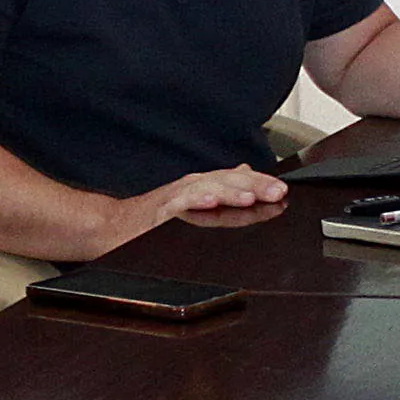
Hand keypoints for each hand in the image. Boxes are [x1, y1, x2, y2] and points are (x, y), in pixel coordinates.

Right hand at [122, 164, 284, 239]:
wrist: (113, 227)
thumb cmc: (154, 219)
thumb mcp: (195, 202)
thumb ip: (223, 189)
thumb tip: (247, 172)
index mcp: (204, 189)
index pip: (238, 182)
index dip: (262, 185)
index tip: (285, 193)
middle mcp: (192, 188)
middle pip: (227, 182)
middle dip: (254, 187)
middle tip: (278, 192)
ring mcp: (175, 198)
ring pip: (207, 189)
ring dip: (230, 192)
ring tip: (250, 197)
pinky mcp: (158, 212)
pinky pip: (178, 205)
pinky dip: (195, 202)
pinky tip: (210, 203)